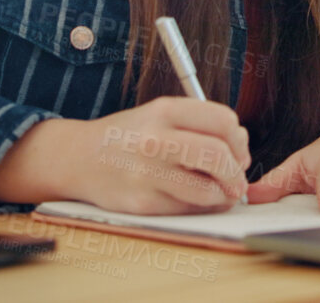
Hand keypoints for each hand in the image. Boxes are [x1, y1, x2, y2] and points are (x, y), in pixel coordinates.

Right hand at [0, 97, 250, 213]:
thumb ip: (199, 125)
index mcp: (164, 110)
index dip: (239, 140)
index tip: (238, 151)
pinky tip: (197, 200)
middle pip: (218, 156)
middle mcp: (155, 139)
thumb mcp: (159, 114)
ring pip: (207, 190)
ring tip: (221, 194)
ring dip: (223, 196)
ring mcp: (147, 173)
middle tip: (237, 180)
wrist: (79, 158)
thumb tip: (240, 152)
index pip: (223, 121)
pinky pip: (188, 209)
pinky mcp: (143, 203)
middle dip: (236, 173)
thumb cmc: (129, 136)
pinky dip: (202, 207)